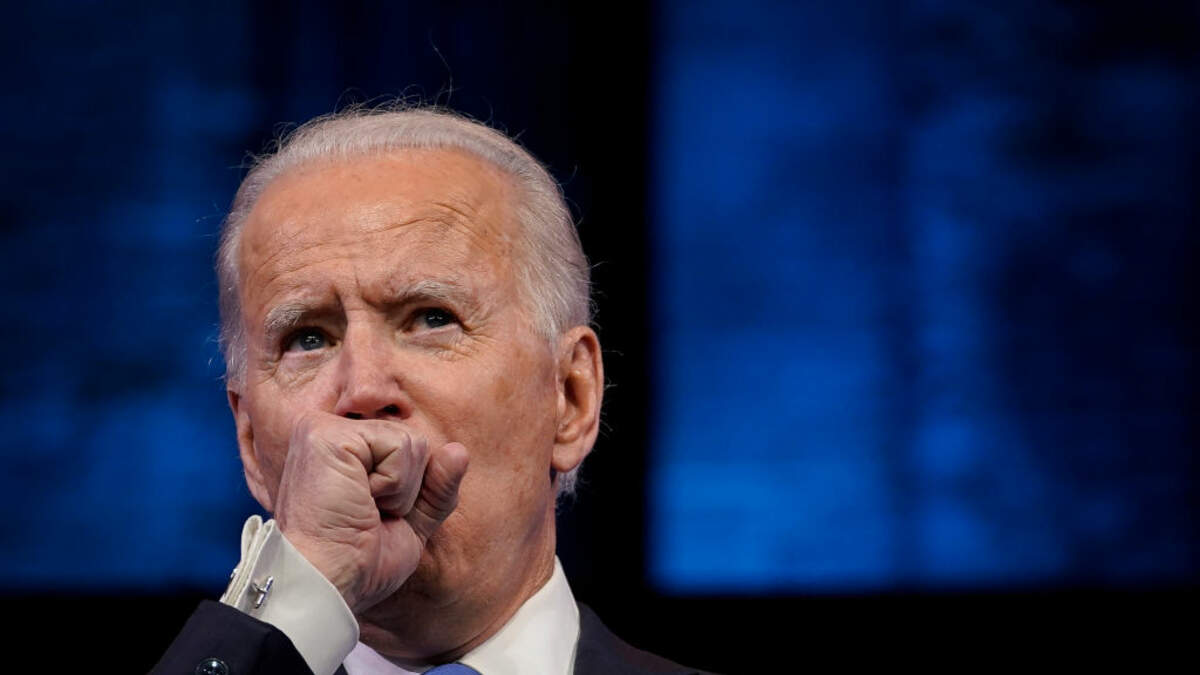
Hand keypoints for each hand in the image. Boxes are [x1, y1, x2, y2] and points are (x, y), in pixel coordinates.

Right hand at [271, 410, 468, 612]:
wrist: (330, 584)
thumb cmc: (359, 562)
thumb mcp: (411, 523)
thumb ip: (436, 487)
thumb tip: (459, 451)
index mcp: (340, 448)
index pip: (407, 447)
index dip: (409, 490)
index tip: (370, 516)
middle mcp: (326, 430)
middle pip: (413, 441)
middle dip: (406, 489)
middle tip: (365, 514)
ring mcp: (324, 429)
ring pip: (411, 441)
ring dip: (399, 490)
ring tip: (360, 508)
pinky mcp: (327, 434)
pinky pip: (400, 445)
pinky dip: (394, 483)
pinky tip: (359, 500)